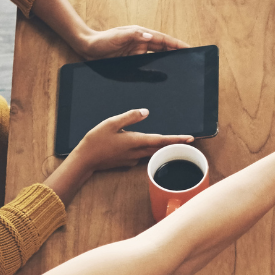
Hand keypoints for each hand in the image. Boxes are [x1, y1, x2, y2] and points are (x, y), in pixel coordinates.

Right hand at [67, 108, 193, 172]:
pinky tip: (148, 144)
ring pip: (152, 152)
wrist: (85, 160)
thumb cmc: (95, 141)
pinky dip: (150, 150)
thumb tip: (146, 112)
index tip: (190, 138)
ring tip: (174, 142)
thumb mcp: (111, 123)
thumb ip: (130, 117)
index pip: (161, 140)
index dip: (176, 139)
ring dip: (163, 148)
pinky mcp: (127, 162)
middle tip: (187, 140)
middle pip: (160, 148)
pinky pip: (143, 155)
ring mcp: (132, 159)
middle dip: (174, 144)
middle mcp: (136, 152)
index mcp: (135, 141)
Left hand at [75, 23, 186, 61]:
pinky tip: (162, 78)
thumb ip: (133, 36)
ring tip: (181, 70)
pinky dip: (156, 71)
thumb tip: (149, 36)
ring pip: (157, 58)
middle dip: (177, 53)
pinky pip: (147, 67)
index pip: (163, 40)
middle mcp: (141, 43)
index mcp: (140, 35)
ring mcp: (137, 53)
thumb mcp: (117, 36)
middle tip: (190, 60)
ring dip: (168, 62)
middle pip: (164, 49)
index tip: (189, 48)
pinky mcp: (132, 62)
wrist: (86, 48)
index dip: (177, 44)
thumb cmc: (101, 40)